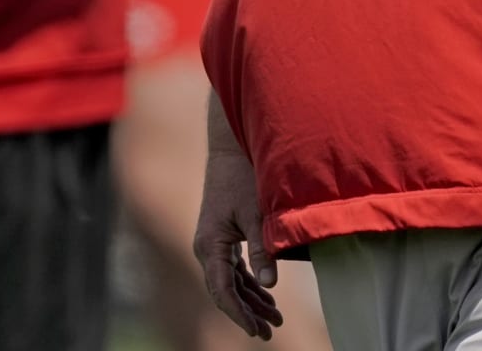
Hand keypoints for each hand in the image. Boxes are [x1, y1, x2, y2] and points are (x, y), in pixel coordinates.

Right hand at [193, 148, 283, 339]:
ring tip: (274, 320)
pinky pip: (234, 270)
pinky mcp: (223, 239)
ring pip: (230, 282)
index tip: (255, 330)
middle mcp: (207, 248)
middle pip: (224, 290)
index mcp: (210, 244)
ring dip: (250, 301)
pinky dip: (250, 284)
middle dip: (246, 313)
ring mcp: (214, 244)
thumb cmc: (243, 178)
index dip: (239, 313)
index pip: (222, 289)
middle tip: (268, 332)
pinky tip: (266, 298)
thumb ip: (262, 250)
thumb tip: (269, 286)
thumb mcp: (256, 214)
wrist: (232, 150)